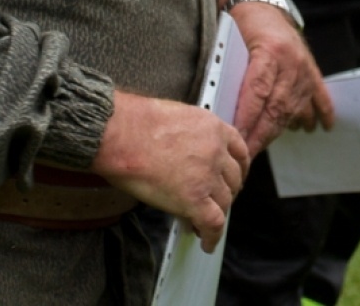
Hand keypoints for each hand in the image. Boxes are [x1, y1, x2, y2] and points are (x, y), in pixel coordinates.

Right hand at [93, 91, 250, 252]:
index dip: (238, 168)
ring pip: (225, 202)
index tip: (234, 177)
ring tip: (204, 223)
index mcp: (214, 128)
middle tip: (215, 201)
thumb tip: (189, 153)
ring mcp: (207, 176)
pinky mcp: (194, 199)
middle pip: (233, 179)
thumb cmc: (136, 123)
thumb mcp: (177, 117)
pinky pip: (213, 223)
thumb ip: (193, 134)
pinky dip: (212, 236)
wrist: (120, 134)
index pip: (239, 151)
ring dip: (218, 213)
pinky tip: (206, 242)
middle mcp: (217, 151)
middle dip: (227, 192)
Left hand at [226, 0, 333, 152]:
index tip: (236, 139)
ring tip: (261, 147)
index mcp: (269, 50)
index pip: (257, 93)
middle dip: (259, 134)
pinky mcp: (311, 69)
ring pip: (293, 108)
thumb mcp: (230, 41)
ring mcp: (304, 67)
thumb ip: (229, 72)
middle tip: (244, 153)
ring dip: (278, 130)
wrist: (261, 1)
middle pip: (276, 107)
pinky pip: (319, 96)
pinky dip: (321, 113)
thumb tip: (220, 109)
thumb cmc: (241, 22)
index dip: (247, 119)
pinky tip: (319, 128)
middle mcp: (291, 60)